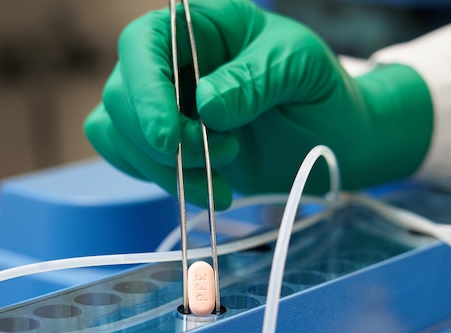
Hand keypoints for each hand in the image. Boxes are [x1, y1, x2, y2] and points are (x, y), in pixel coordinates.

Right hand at [84, 0, 432, 208]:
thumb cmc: (318, 87)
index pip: (142, 45)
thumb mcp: (299, 65)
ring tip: (223, 171)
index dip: (145, 91)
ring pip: (118, 134)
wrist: (331, 136)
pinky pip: (133, 163)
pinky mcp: (165, 146)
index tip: (170, 137)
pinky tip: (211, 188)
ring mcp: (162, 105)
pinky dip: (167, 183)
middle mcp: (169, 62)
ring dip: (165, 166)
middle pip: (121, 97)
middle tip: (224, 152)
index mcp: (197, 26)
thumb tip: (205, 104)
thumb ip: (256, 79)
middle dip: (164, 139)